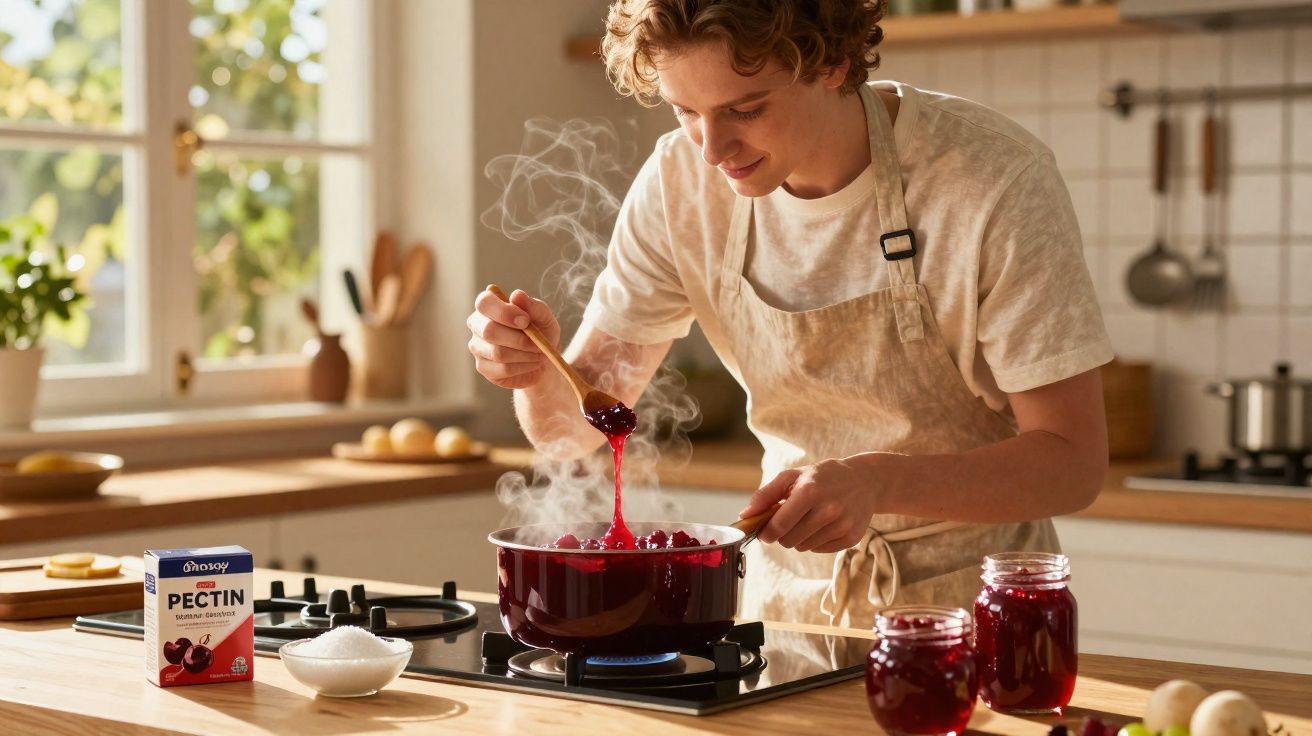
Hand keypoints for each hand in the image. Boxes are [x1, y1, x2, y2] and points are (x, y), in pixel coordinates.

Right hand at [466, 286, 561, 389]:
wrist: (543, 358)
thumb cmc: (541, 331)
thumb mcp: (544, 317)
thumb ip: (533, 306)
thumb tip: (517, 295)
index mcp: (489, 305)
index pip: (484, 303)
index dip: (504, 312)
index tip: (526, 321)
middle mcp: (477, 324)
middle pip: (489, 330)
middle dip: (518, 339)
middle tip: (538, 344)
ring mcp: (477, 347)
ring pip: (497, 352)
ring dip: (524, 354)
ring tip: (539, 353)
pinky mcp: (483, 367)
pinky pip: (502, 369)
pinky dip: (523, 366)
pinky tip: (532, 363)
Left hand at [737, 455, 888, 553]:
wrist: (865, 481)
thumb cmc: (823, 477)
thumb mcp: (793, 476)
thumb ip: (766, 495)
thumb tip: (745, 516)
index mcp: (810, 492)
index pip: (779, 526)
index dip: (766, 533)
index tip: (763, 532)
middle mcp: (828, 510)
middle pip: (788, 541)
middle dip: (783, 534)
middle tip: (789, 520)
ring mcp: (842, 525)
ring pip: (803, 547)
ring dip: (799, 537)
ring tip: (809, 519)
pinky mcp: (851, 537)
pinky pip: (819, 550)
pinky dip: (816, 541)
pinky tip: (824, 524)